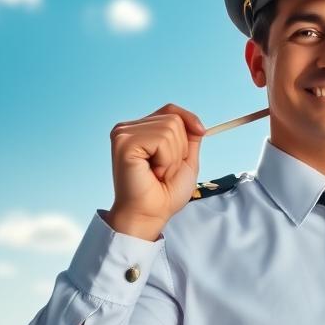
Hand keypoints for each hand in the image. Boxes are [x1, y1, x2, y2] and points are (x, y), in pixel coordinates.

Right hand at [106, 103, 204, 238]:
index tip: (201, 132)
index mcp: (140, 130)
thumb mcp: (186, 160)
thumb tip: (196, 123)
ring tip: (158, 172)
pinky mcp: (123, 142)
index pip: (170, 110)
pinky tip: (153, 172)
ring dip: (172, 157)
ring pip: (170, 128)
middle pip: (174, 119)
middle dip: (180, 149)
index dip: (189, 119)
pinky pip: (161, 139)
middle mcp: (128, 128)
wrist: (151, 214)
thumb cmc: (165, 192)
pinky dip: (165, 160)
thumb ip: (189, 138)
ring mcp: (123, 134)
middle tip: (164, 170)